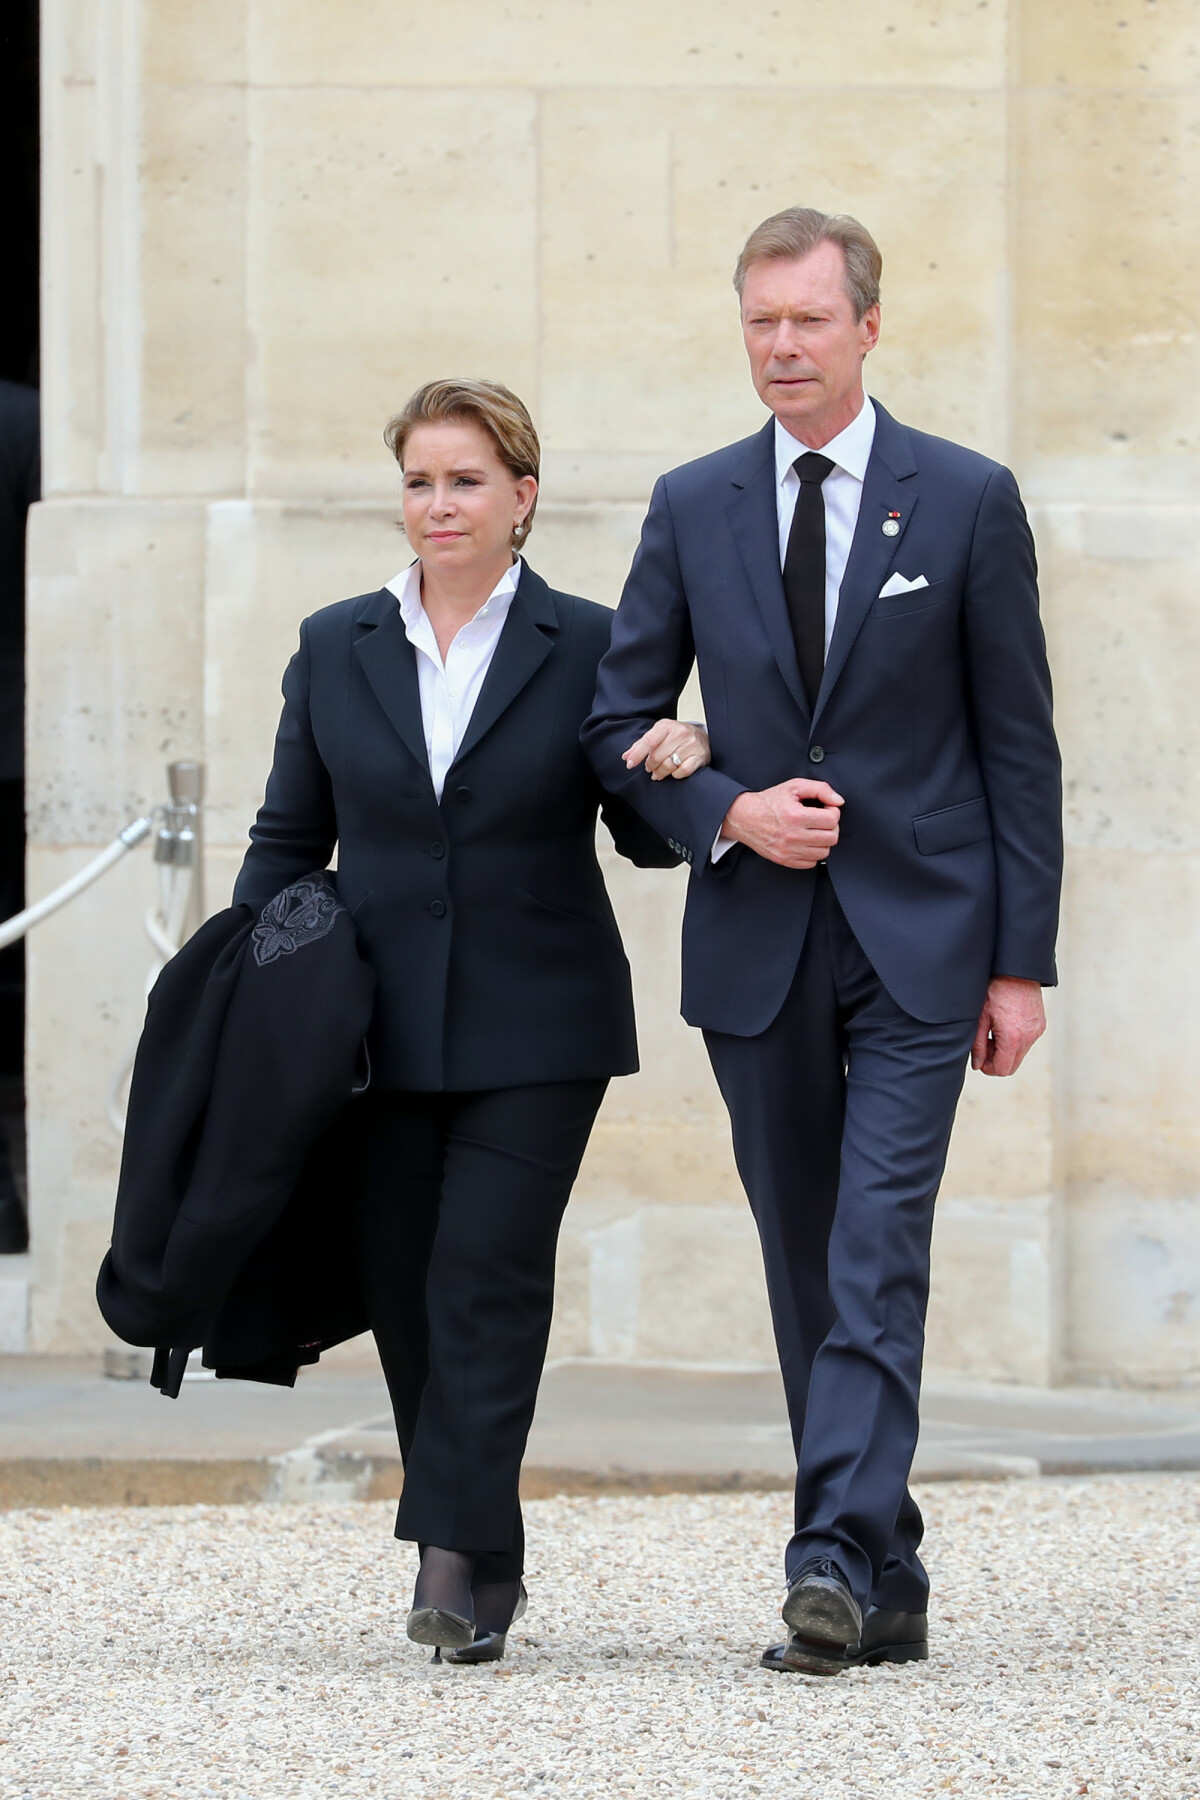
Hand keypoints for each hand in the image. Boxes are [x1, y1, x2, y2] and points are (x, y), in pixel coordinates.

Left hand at [622, 719, 711, 780]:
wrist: (703, 737)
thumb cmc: (678, 736)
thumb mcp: (659, 734)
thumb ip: (642, 744)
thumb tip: (626, 757)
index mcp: (667, 725)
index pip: (648, 741)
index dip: (637, 754)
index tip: (630, 764)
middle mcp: (680, 733)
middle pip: (657, 756)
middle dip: (650, 765)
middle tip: (649, 768)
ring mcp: (691, 745)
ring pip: (669, 765)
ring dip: (660, 772)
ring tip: (658, 773)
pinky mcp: (700, 757)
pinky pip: (683, 771)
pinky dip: (675, 774)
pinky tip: (673, 772)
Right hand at [720, 780, 843, 868]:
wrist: (744, 817)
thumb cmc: (769, 802)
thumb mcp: (794, 786)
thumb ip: (820, 789)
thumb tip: (838, 801)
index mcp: (796, 816)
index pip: (832, 819)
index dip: (833, 812)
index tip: (826, 809)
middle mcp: (792, 835)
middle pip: (831, 837)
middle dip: (831, 827)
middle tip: (822, 820)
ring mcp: (788, 850)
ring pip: (824, 852)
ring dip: (823, 841)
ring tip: (814, 831)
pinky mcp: (784, 860)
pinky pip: (811, 863)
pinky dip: (812, 853)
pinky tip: (806, 842)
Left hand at [971, 977, 1045, 1076]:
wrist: (1016, 972)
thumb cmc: (995, 991)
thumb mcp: (980, 1018)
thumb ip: (978, 1045)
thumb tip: (977, 1064)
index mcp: (1013, 1038)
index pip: (1002, 1069)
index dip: (988, 1068)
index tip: (980, 1059)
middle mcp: (1029, 1037)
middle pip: (1012, 1065)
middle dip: (996, 1060)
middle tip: (986, 1044)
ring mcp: (1037, 1031)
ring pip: (1020, 1054)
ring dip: (1006, 1050)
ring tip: (995, 1032)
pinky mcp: (1040, 1025)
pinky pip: (1027, 1042)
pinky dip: (1016, 1041)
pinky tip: (1006, 1025)